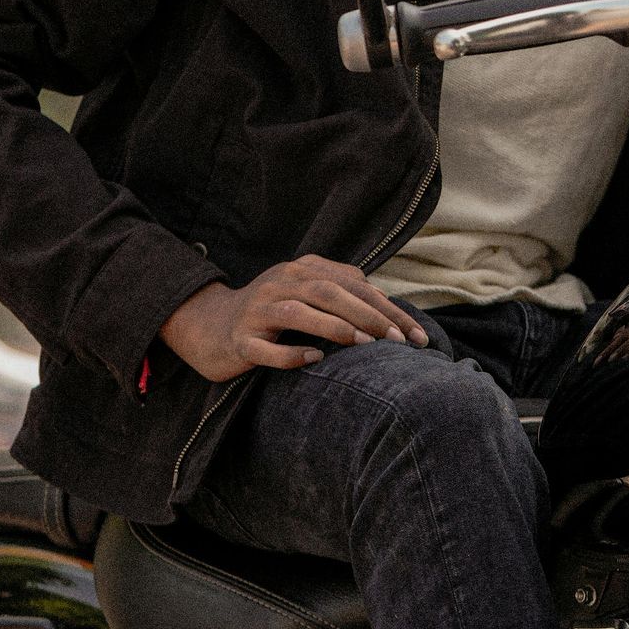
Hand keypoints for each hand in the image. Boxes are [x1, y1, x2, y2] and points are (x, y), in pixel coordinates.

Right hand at [161, 257, 428, 381]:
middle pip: (330, 292)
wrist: (210, 326)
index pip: (354, 284)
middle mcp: (280, 283)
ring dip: (335, 328)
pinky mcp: (240, 340)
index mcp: (301, 269)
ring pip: (298, 313)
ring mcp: (257, 311)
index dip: (388, 309)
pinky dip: (291, 354)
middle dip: (369, 316)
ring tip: (366, 345)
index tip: (417, 336)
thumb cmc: (272, 312)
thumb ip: (343, 289)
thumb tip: (385, 298)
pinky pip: (265, 348)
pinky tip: (314, 360)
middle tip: (400, 342)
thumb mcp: (306, 291)